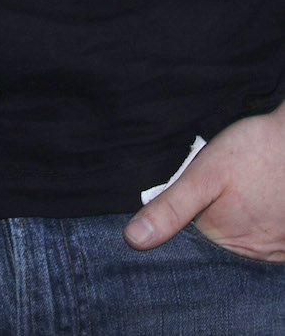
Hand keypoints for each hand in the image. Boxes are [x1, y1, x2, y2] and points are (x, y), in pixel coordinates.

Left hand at [124, 103, 284, 260]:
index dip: (184, 218)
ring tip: (240, 193)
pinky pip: (264, 240)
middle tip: (221, 189)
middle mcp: (251, 254)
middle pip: (218, 241)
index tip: (191, 195)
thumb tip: (134, 240)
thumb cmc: (252, 151)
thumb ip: (171, 208)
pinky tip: (255, 201)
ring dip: (237, 223)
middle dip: (211, 220)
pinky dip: (257, 224)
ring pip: (242, 241)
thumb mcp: (203, 174)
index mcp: (221, 239)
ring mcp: (275, 250)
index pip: (190, 241)